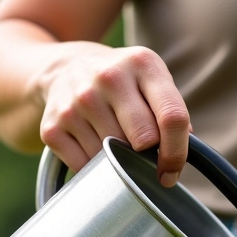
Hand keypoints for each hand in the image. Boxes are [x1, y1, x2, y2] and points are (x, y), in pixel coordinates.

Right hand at [37, 41, 190, 185]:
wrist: (64, 67)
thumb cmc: (123, 82)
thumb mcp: (152, 80)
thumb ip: (173, 111)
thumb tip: (183, 152)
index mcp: (142, 64)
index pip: (172, 117)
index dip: (177, 153)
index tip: (172, 171)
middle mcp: (108, 78)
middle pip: (143, 140)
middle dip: (147, 155)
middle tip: (142, 153)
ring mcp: (77, 101)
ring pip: (113, 156)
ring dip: (119, 161)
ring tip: (114, 141)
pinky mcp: (53, 125)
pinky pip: (85, 166)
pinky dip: (94, 167)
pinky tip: (93, 146)